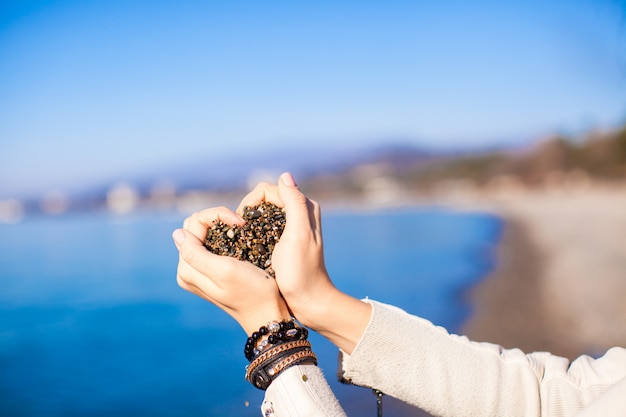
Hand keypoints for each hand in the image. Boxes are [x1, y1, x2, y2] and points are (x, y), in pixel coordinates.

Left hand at [172, 206, 290, 335]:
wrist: (268, 313)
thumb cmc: (252, 292)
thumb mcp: (225, 271)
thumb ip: (196, 254)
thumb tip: (176, 233)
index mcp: (187, 269)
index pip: (194, 224)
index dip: (217, 216)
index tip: (240, 222)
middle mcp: (189, 270)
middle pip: (195, 227)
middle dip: (218, 219)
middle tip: (242, 224)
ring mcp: (199, 271)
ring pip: (203, 233)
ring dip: (222, 226)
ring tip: (242, 229)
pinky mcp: (212, 271)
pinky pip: (211, 243)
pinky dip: (224, 234)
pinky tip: (239, 238)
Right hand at [237, 173, 332, 325]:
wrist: (309, 299)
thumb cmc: (301, 271)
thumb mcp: (297, 235)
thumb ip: (294, 203)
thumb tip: (284, 175)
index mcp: (304, 207)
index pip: (267, 190)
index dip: (249, 203)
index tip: (241, 223)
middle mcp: (299, 213)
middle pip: (263, 200)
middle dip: (248, 212)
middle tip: (239, 233)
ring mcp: (292, 227)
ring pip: (262, 214)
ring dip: (249, 223)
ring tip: (241, 240)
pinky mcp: (285, 240)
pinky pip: (264, 227)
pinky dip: (253, 232)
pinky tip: (248, 246)